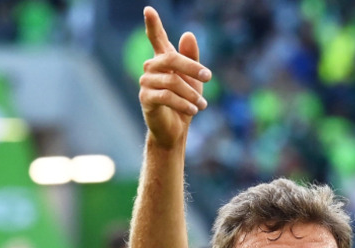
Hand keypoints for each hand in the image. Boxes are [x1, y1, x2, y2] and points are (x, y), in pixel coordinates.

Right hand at [139, 6, 211, 148]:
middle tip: (209, 77)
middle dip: (192, 67)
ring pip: (171, 81)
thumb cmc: (185, 101)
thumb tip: (188, 34)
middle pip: (170, 59)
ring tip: (203, 104)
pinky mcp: (145, 99)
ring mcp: (145, 83)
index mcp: (162, 60)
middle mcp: (151, 68)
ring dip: (191, 93)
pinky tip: (194, 110)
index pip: (156, 38)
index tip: (148, 9)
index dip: (153, 24)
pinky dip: (184, 103)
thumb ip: (191, 58)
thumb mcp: (194, 79)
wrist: (175, 130)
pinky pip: (166, 96)